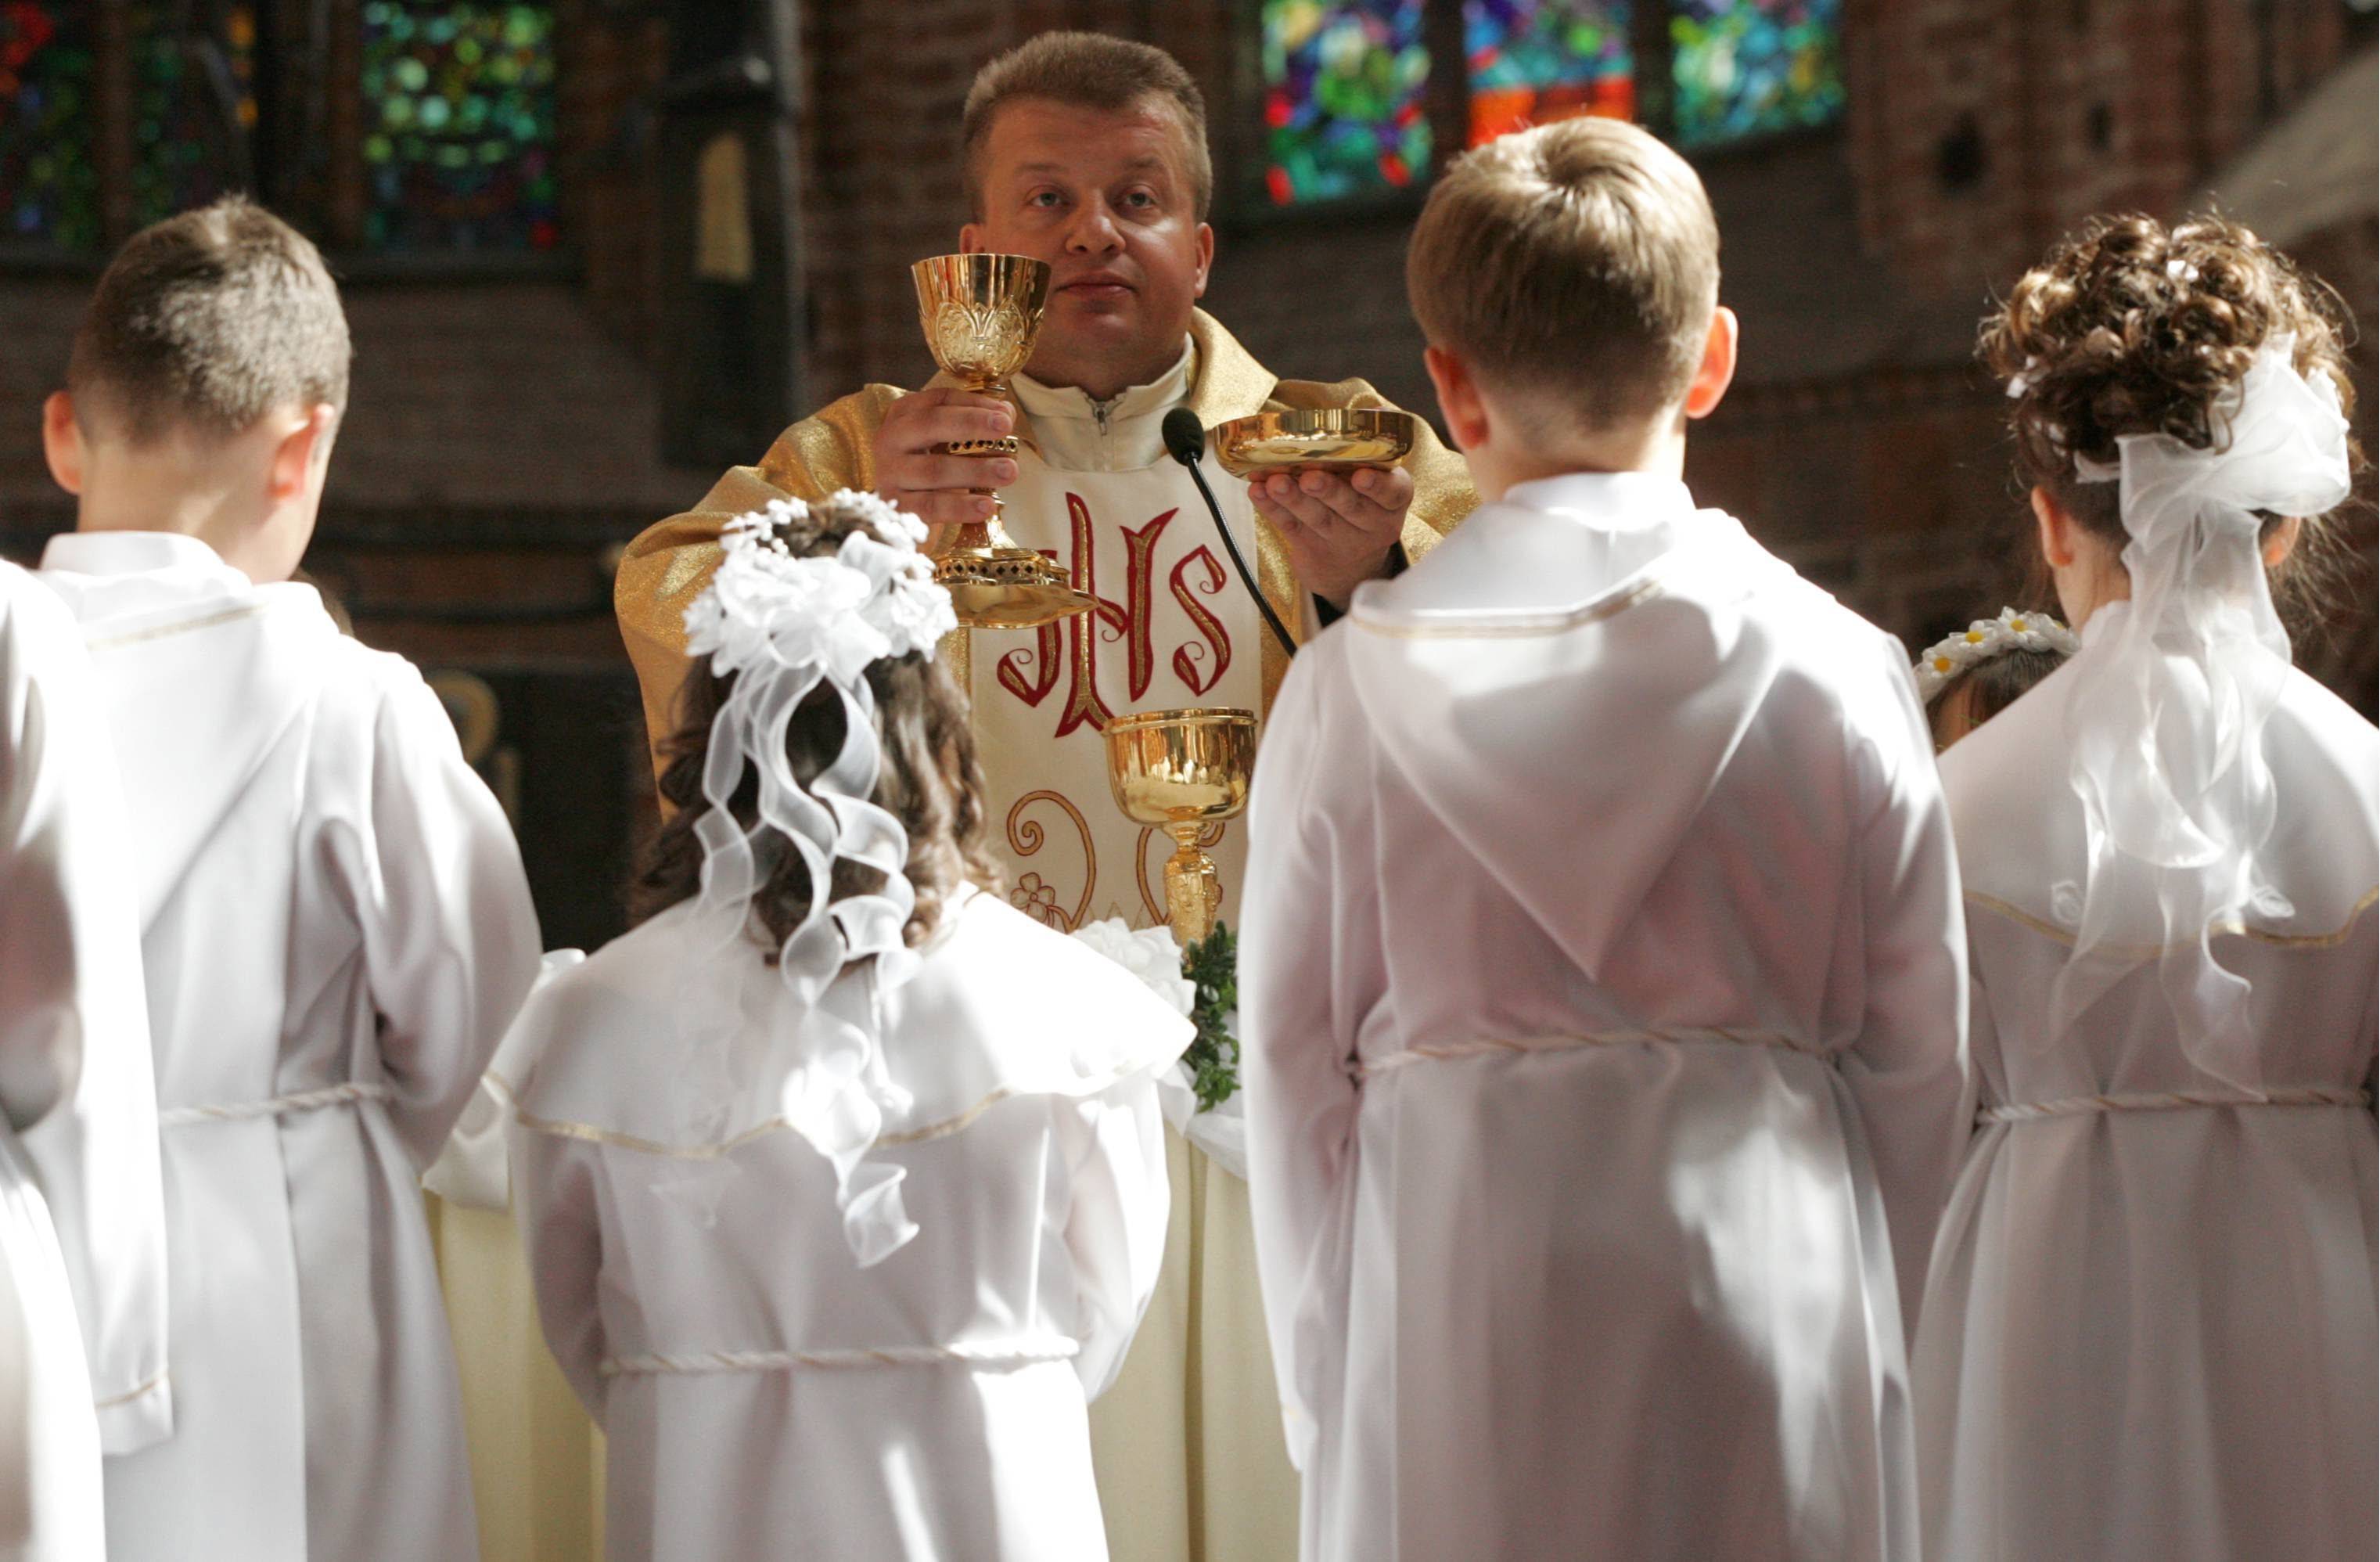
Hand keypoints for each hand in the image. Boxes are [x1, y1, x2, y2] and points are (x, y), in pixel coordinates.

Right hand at [871, 389, 1019, 537]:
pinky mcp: (895, 508)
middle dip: (971, 423)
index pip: (939, 400)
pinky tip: (986, 506)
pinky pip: (931, 506)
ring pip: (934, 469)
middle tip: (1005, 427)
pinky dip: (961, 507)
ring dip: (975, 470)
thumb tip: (1006, 414)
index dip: (973, 403)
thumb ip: (971, 425)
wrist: (893, 519)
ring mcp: (889, 474)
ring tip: (1008, 471)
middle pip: (930, 424)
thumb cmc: (927, 471)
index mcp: (904, 416)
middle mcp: (891, 439)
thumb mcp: (943, 443)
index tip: (1005, 413)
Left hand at [1248, 465, 1413, 609]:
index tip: (1362, 475)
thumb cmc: (1363, 503)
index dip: (1378, 485)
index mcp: (1393, 502)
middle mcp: (1372, 525)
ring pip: (1317, 519)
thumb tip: (1374, 409)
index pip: (1393, 493)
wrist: (1351, 566)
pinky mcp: (1312, 550)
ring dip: (1294, 499)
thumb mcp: (1378, 482)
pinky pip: (1291, 527)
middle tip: (1310, 478)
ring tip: (1275, 482)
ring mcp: (1342, 541)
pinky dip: (1273, 509)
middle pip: (1350, 507)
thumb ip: (1371, 449)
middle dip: (1328, 490)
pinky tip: (1258, 492)